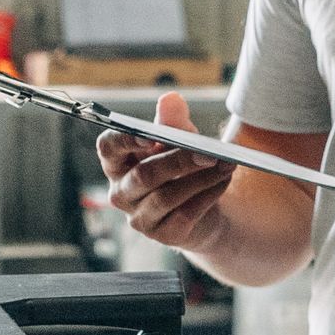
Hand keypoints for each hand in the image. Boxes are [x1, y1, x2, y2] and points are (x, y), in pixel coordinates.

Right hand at [99, 90, 236, 252]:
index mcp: (117, 163)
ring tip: (226, 165)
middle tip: (210, 153)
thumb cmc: (182, 168)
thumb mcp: (179, 140)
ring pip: (167, 197)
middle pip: (144, 176)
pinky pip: (185, 214)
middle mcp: (121, 193)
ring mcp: (139, 218)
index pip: (108, 149)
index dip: (124, 142)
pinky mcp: (162, 235)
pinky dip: (208, 196)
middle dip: (179, 162)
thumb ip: (173, 122)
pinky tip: (223, 181)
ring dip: (201, 179)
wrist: (202, 209)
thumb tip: (170, 99)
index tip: (148, 136)